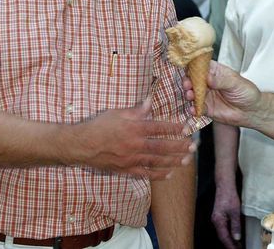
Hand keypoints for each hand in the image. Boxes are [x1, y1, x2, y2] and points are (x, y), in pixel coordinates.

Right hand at [73, 98, 194, 179]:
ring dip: (173, 161)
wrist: (80, 145)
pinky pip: (144, 173)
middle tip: (192, 147)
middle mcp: (135, 145)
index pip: (159, 128)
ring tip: (186, 160)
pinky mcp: (125, 169)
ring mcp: (131, 159)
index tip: (187, 128)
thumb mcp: (117, 113)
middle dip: (179, 147)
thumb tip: (150, 100)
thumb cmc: (98, 126)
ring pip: (157, 161)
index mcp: (134, 128)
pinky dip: (158, 174)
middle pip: (162, 146)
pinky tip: (168, 174)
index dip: (175, 128)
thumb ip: (136, 109)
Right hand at [184, 61, 262, 126]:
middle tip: (188, 84)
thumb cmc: (246, 92)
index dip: (195, 67)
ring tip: (190, 95)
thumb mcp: (236, 83)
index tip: (189, 69)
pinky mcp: (207, 108)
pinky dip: (194, 109)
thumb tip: (208, 78)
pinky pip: (198, 108)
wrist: (252, 111)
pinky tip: (194, 109)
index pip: (202, 66)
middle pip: (194, 80)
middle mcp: (209, 83)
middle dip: (188, 81)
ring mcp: (207, 95)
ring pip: (193, 93)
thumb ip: (221, 81)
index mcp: (216, 71)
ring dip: (189, 94)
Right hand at [211, 181, 242, 248]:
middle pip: (222, 236)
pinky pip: (223, 227)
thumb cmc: (229, 196)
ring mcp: (217, 218)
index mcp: (218, 221)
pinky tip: (234, 234)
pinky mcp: (219, 215)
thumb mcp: (235, 211)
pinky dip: (229, 233)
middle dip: (230, 244)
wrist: (225, 185)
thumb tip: (236, 238)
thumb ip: (235, 225)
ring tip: (237, 244)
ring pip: (223, 232)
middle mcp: (216, 221)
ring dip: (230, 239)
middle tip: (238, 248)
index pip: (224, 237)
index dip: (230, 245)